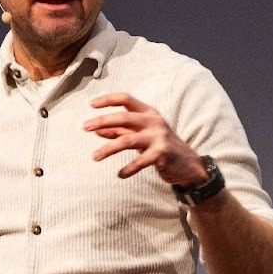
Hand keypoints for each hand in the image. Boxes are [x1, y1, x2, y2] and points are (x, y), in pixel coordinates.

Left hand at [83, 93, 208, 185]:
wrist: (187, 164)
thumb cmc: (159, 146)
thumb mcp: (140, 135)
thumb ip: (120, 131)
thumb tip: (96, 130)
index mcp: (148, 113)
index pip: (126, 99)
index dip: (108, 100)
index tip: (91, 104)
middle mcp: (154, 121)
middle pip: (124, 117)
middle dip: (102, 121)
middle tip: (84, 127)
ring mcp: (159, 137)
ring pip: (127, 140)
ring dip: (108, 149)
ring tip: (94, 157)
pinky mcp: (162, 153)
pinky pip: (141, 161)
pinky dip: (128, 168)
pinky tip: (120, 174)